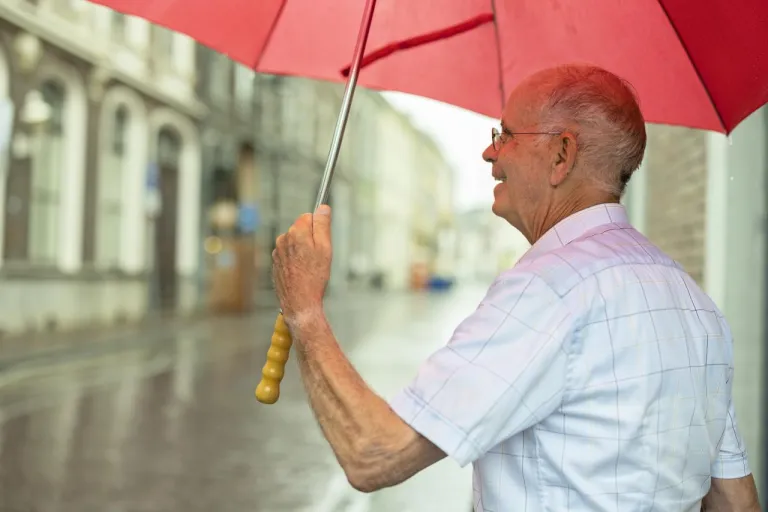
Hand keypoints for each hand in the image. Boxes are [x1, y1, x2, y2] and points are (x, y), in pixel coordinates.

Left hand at [272, 205, 332, 324]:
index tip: (322, 240)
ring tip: (310, 266)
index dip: (318, 228)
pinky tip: (302, 271)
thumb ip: (323, 225)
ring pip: (294, 242)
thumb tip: (323, 208)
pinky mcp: (276, 262)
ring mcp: (277, 251)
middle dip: (310, 239)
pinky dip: (295, 260)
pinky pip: (288, 254)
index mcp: (296, 232)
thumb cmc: (314, 278)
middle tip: (318, 256)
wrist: (299, 301)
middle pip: (300, 229)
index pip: (308, 216)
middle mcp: (283, 239)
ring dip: (302, 250)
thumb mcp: (325, 248)